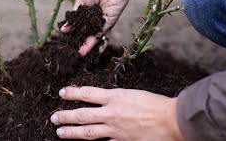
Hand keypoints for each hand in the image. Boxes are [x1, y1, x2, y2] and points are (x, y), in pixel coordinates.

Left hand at [50, 86, 183, 140]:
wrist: (171, 119)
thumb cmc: (154, 103)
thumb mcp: (131, 93)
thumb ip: (114, 98)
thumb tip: (101, 101)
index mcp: (115, 97)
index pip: (87, 93)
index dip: (72, 93)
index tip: (62, 93)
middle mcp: (111, 113)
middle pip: (82, 115)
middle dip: (65, 116)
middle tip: (54, 117)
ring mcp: (115, 129)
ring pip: (87, 132)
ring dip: (71, 132)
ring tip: (60, 133)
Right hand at [61, 0, 156, 55]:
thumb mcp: (81, 0)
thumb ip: (74, 15)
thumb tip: (65, 28)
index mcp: (86, 10)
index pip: (77, 24)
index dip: (71, 31)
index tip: (64, 36)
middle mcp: (93, 18)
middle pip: (85, 32)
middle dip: (78, 41)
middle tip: (70, 50)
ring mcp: (101, 21)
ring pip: (92, 36)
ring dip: (85, 46)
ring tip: (78, 54)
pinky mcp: (109, 23)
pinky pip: (101, 35)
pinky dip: (92, 43)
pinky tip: (84, 49)